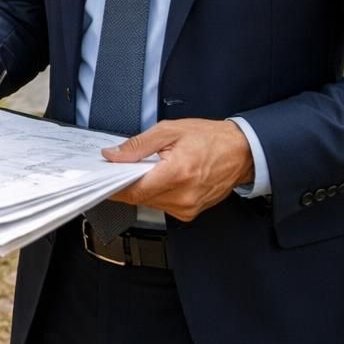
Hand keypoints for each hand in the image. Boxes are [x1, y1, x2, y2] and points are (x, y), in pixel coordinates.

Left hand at [102, 119, 254, 222]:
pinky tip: (160, 178)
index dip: (114, 185)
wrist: (241, 152)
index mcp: (177, 173)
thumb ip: (138, 145)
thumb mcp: (169, 130)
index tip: (102, 177)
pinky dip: (156, 193)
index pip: (134, 190)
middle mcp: (183, 196)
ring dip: (142, 188)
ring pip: (149, 203)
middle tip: (122, 167)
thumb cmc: (210, 138)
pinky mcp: (191, 212)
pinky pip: (162, 205)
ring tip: (147, 169)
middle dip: (127, 183)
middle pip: (139, 198)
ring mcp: (188, 207)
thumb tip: (113, 155)